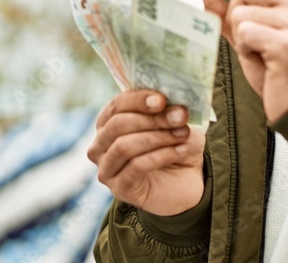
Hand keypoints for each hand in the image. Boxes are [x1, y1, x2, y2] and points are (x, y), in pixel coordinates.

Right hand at [87, 90, 204, 215]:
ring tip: (183, 133)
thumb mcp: (179, 122)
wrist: (187, 180)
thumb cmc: (177, 144)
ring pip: (123, 147)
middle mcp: (101, 145)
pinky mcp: (119, 188)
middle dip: (152, 119)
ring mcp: (107, 169)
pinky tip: (181, 150)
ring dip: (158, 137)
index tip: (162, 99)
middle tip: (180, 116)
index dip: (138, 99)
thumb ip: (173, 110)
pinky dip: (162, 155)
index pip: (117, 105)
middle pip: (117, 125)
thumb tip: (175, 103)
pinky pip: (136, 167)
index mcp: (110, 122)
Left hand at [191, 0, 287, 122]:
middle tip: (245, 36)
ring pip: (241, 11)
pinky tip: (262, 60)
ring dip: (240, 35)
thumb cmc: (280, 68)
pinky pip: (245, 32)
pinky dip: (245, 48)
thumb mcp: (254, 33)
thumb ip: (229, 10)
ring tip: (258, 51)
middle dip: (234, 11)